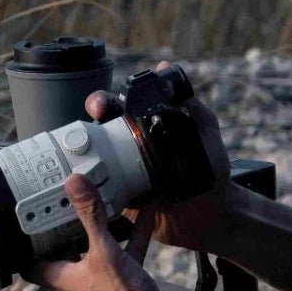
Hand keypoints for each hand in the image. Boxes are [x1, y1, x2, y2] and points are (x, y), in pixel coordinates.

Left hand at [26, 174, 174, 290]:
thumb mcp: (103, 251)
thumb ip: (90, 216)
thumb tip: (73, 183)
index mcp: (60, 278)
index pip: (30, 264)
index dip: (28, 244)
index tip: (30, 221)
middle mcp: (75, 284)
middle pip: (62, 254)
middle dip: (66, 231)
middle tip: (67, 205)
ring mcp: (98, 285)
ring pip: (94, 253)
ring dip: (100, 231)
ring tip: (104, 205)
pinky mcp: (121, 285)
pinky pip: (124, 255)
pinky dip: (131, 236)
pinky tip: (145, 214)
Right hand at [84, 60, 234, 253]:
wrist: (210, 216)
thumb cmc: (212, 175)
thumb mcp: (206, 134)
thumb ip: (191, 106)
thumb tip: (167, 73)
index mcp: (145, 130)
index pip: (117, 110)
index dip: (103, 103)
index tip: (100, 106)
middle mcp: (128, 151)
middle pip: (95, 136)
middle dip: (81, 131)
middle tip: (84, 134)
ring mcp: (120, 176)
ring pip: (91, 164)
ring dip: (79, 162)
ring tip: (79, 163)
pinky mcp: (118, 201)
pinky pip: (96, 195)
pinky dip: (85, 192)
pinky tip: (80, 188)